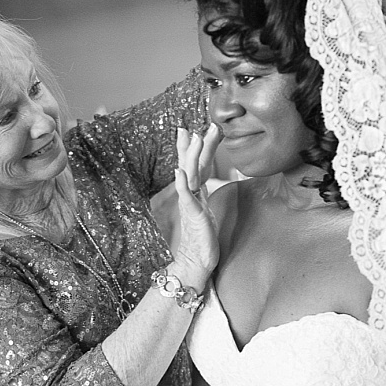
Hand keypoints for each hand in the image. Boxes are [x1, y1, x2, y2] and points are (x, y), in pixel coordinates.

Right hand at [172, 124, 220, 285]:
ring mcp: (190, 204)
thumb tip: (200, 182)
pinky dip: (182, 184)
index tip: (198, 127)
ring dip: (191, 155)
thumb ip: (200, 195)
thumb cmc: (202, 238)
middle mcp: (191, 195)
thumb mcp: (205, 211)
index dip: (197, 147)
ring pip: (190, 175)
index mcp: (195, 193)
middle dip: (197, 143)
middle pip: (193, 164)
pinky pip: (186, 198)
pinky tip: (180, 173)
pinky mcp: (192, 216)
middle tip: (202, 124)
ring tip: (194, 137)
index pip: (196, 164)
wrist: (195, 261)